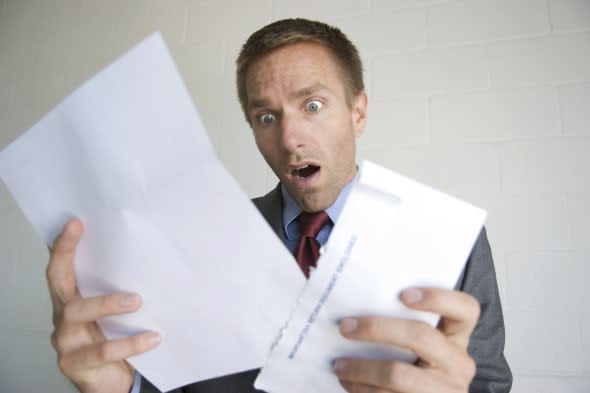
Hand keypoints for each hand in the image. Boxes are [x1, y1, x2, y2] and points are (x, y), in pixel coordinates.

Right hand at [46, 219, 159, 392]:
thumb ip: (123, 289)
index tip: (76, 222)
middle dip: (69, 257)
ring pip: (78, 314)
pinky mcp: (75, 364)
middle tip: (89, 240)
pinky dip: (130, 343)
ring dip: (109, 304)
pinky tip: (152, 338)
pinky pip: (102, 350)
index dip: (65, 246)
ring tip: (138, 300)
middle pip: (59, 282)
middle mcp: (64, 316)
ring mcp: (66, 340)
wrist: (116, 381)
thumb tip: (156, 258)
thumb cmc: (117, 339)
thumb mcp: (119, 313)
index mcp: (73, 299)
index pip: (62, 267)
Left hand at [334, 287, 479, 392]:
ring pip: (399, 374)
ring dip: (361, 368)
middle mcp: (458, 363)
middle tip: (346, 327)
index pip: (465, 309)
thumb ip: (403, 324)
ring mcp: (446, 391)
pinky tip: (349, 383)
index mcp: (457, 337)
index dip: (438, 298)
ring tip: (339, 365)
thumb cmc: (412, 367)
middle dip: (378, 329)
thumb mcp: (420, 346)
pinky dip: (362, 389)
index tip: (403, 294)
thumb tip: (358, 302)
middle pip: (422, 337)